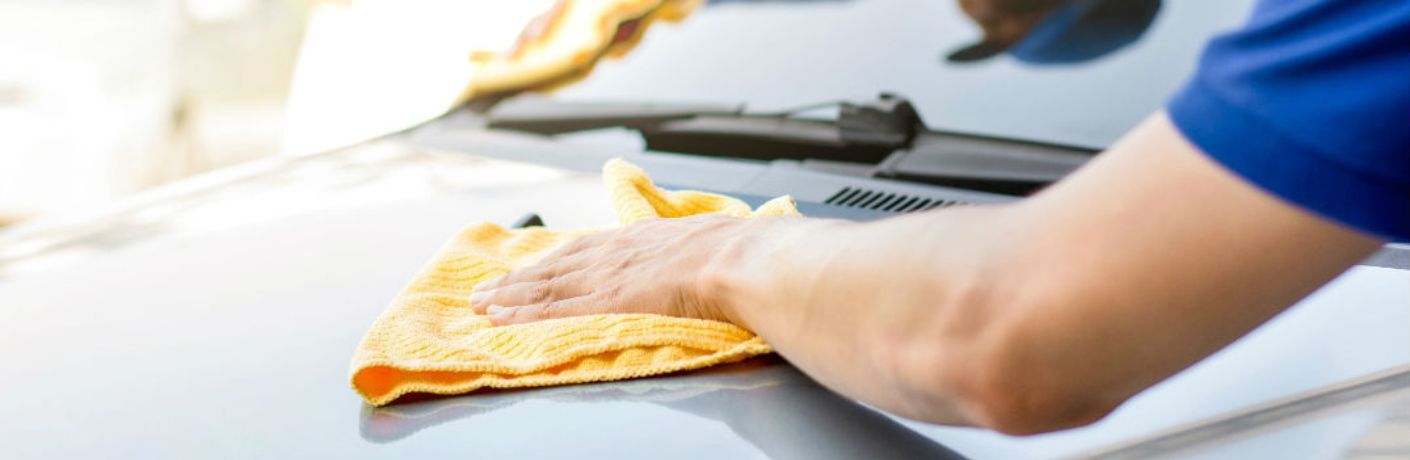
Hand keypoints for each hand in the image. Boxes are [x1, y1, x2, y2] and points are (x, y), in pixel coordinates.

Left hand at [467, 214, 786, 325]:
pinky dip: (523, 313)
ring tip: (480, 304)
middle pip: (555, 267)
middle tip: (486, 289)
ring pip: (546, 286)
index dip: (554, 261)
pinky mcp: (607, 299)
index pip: (585, 249)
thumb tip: (708, 255)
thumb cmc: (736, 252)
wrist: (738, 258)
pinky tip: (501, 318)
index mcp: (641, 237)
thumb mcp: (711, 239)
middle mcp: (616, 252)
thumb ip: (695, 250)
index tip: (531, 268)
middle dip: (517, 279)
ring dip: (509, 296)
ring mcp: (609, 275)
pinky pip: (554, 309)